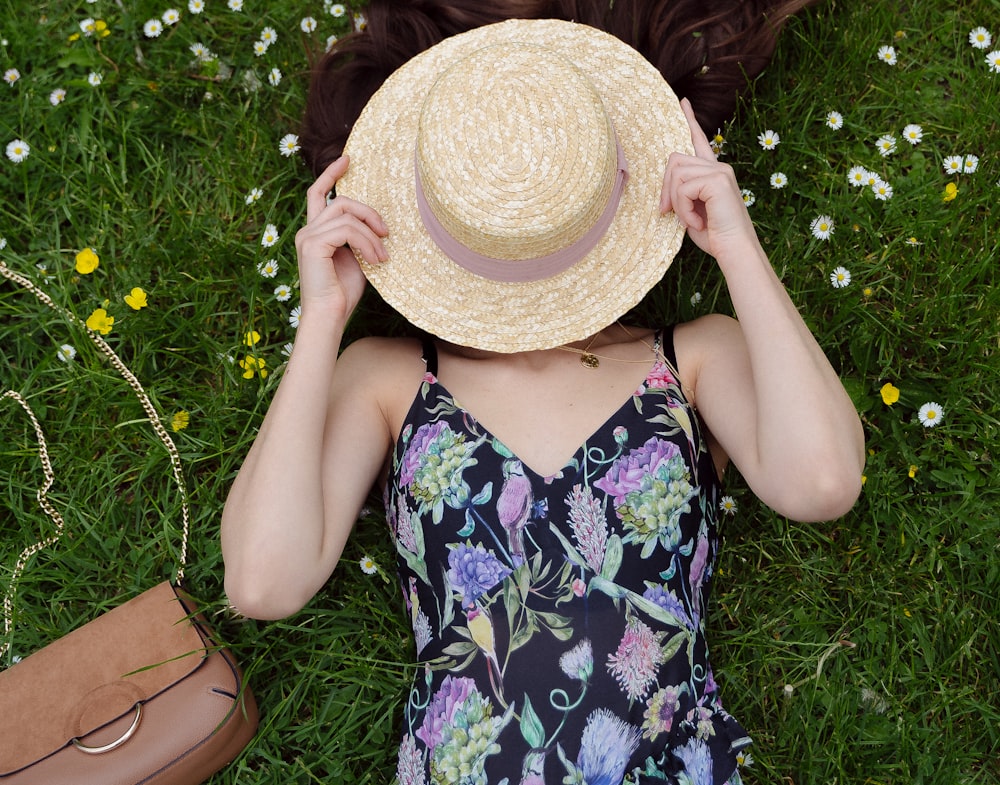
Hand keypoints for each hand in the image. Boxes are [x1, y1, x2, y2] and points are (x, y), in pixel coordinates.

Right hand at [293, 156, 387, 321]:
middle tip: (387, 234)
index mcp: (315, 232)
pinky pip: (347, 230)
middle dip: (369, 213)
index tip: (348, 159)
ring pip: (346, 215)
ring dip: (372, 233)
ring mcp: (307, 236)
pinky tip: (375, 259)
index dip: (331, 174)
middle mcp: (307, 231)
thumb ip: (360, 238)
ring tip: (383, 255)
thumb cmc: (344, 293)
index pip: (317, 194)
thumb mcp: (357, 259)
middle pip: (341, 202)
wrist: (330, 316)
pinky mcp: (312, 244)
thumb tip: (380, 224)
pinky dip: (366, 242)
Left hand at [659, 99, 757, 261]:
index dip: (690, 121)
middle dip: (665, 188)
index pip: (699, 141)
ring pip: (675, 173)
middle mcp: (718, 167)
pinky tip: (696, 222)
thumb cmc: (714, 236)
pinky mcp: (718, 180)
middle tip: (668, 212)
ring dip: (675, 201)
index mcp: (713, 173)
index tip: (683, 102)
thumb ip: (681, 194)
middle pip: (674, 160)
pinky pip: (683, 187)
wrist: (734, 250)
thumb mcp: (691, 212)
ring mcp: (720, 171)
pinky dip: (682, 208)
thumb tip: (664, 190)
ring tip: (690, 220)